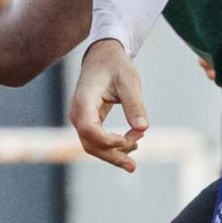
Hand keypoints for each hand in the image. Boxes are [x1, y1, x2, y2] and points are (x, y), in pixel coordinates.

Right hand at [69, 38, 148, 170]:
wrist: (103, 57)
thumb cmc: (115, 66)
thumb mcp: (129, 81)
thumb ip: (135, 104)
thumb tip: (143, 128)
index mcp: (83, 102)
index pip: (89, 129)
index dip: (109, 140)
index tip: (132, 139)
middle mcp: (78, 114)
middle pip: (90, 144)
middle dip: (113, 155)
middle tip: (134, 165)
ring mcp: (81, 120)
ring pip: (92, 146)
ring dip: (114, 154)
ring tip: (136, 152)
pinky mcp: (88, 122)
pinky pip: (97, 141)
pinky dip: (113, 147)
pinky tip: (132, 145)